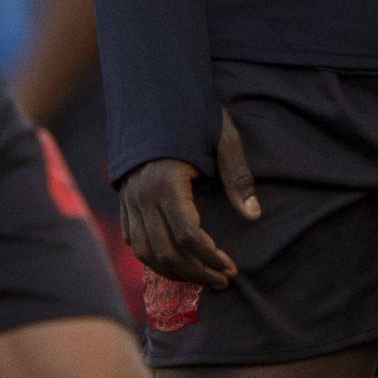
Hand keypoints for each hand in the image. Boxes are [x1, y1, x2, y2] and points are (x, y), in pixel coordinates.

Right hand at [119, 109, 260, 289]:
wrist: (152, 97)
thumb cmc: (192, 115)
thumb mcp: (222, 138)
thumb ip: (237, 176)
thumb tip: (253, 215)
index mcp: (168, 180)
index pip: (187, 234)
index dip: (210, 257)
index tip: (231, 267)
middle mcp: (143, 195)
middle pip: (166, 251)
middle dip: (196, 273)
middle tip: (221, 281)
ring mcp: (130, 199)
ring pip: (146, 252)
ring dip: (174, 272)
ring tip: (201, 278)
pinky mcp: (124, 201)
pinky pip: (134, 241)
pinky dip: (153, 259)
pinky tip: (175, 263)